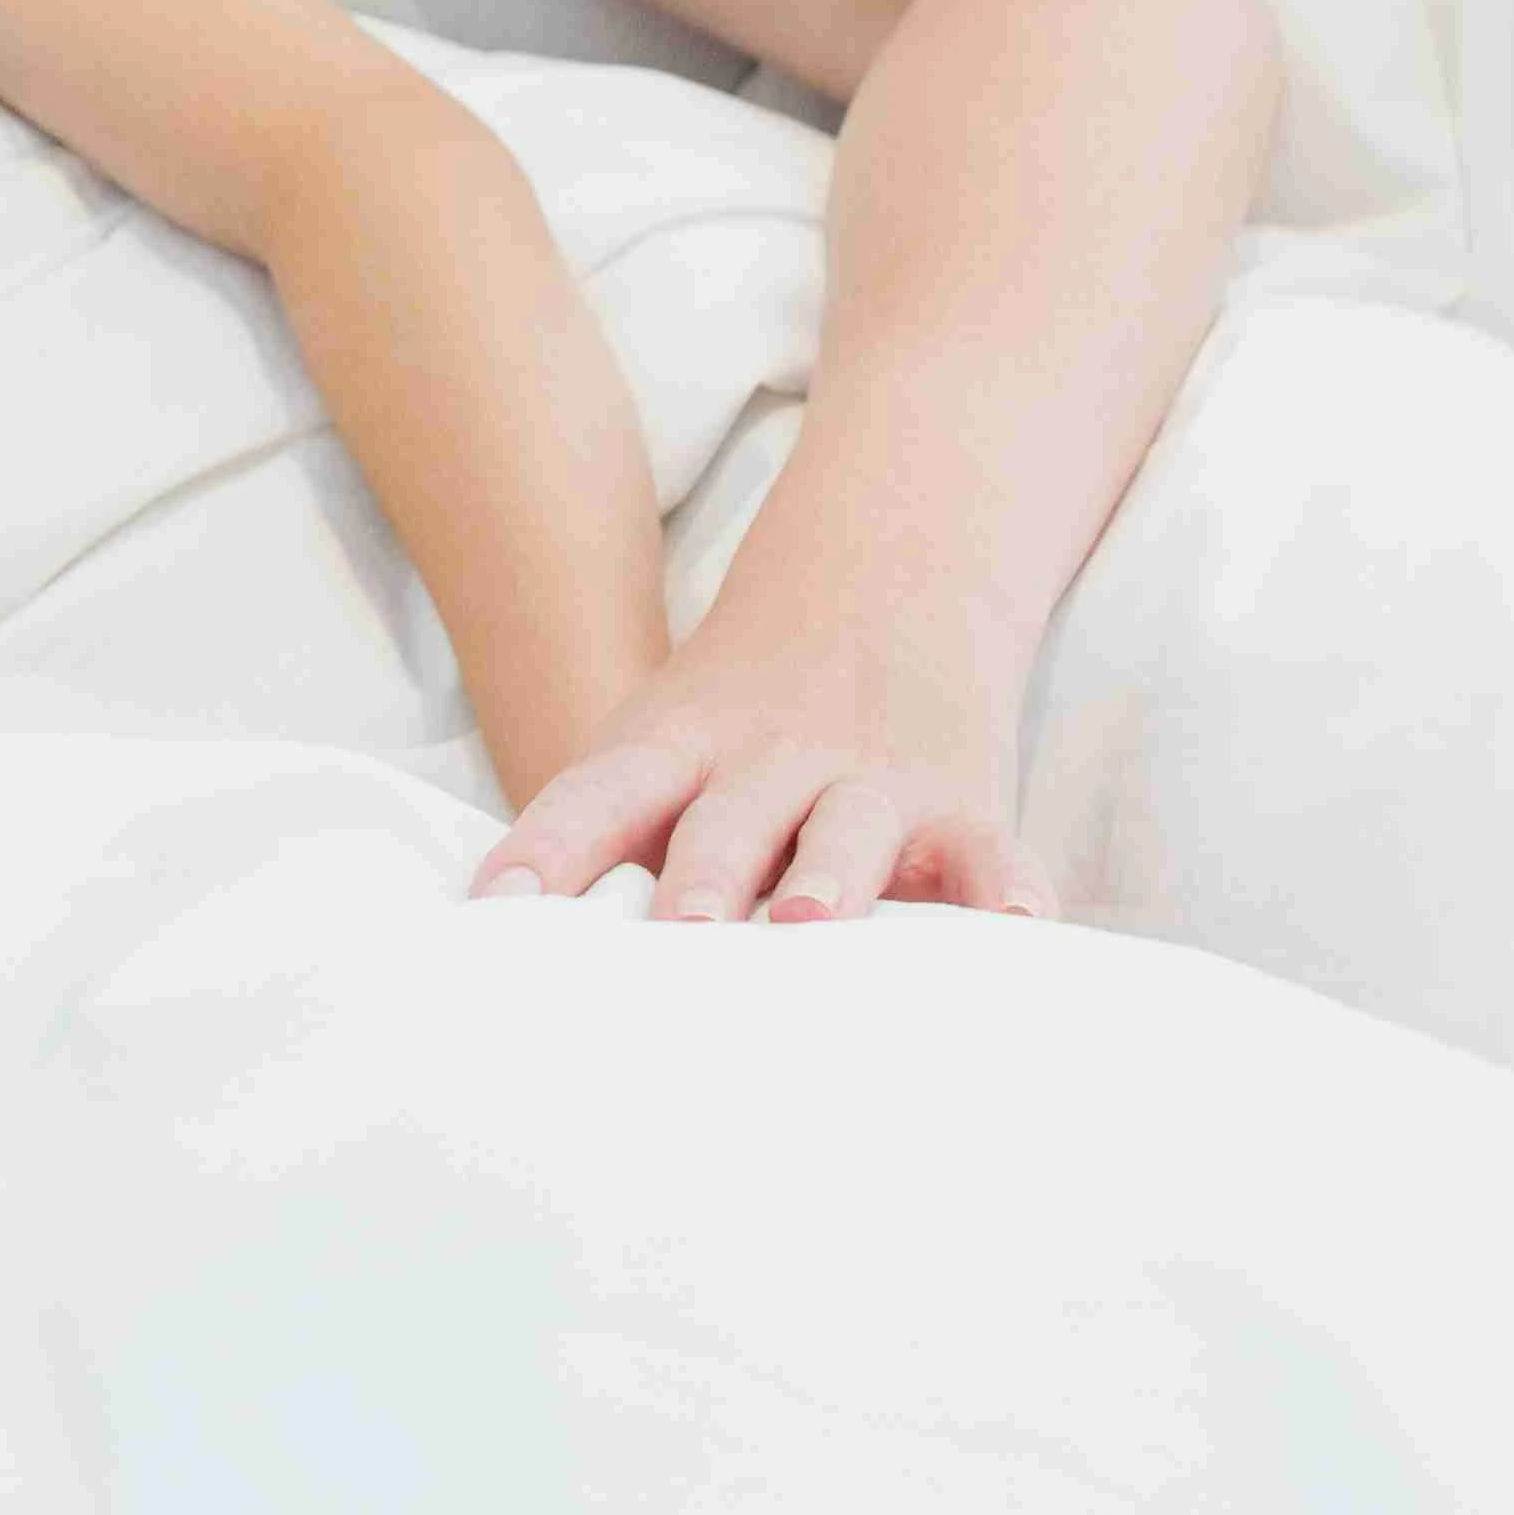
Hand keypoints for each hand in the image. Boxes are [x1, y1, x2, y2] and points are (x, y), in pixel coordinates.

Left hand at [467, 604, 1049, 925]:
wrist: (884, 575)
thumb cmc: (739, 708)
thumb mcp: (662, 740)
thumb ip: (605, 829)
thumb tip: (506, 939)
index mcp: (677, 747)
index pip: (598, 795)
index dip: (547, 848)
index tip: (499, 909)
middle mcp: (769, 759)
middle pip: (726, 819)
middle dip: (703, 876)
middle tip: (681, 931)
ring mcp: (869, 776)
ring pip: (847, 828)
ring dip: (830, 876)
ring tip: (812, 921)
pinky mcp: (961, 798)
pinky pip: (987, 851)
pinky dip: (1005, 890)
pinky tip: (1014, 930)